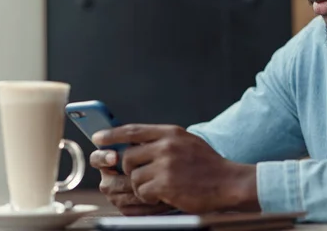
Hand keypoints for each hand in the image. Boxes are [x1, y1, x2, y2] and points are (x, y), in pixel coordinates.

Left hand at [92, 124, 259, 213]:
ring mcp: (166, 165)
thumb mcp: (187, 143)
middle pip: (128, 156)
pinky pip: (142, 192)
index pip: (133, 130)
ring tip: (161, 186)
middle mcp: (167, 145)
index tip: (98, 138)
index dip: (112, 134)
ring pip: (133, 177)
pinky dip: (149, 196)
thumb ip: (163, 141)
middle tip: (143, 175)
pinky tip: (164, 194)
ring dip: (142, 185)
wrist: (228, 182)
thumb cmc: (207, 165)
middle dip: (130, 169)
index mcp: (171, 132)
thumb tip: (134, 145)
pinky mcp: (165, 184)